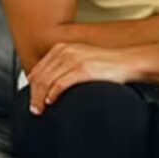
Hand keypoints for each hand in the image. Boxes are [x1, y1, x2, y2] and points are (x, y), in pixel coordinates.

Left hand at [27, 42, 146, 114]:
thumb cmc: (107, 64)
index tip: (32, 97)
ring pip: (47, 81)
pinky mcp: (83, 70)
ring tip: (40, 109)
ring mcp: (74, 60)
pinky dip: (52, 94)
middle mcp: (66, 52)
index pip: (39, 68)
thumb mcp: (81, 58)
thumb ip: (65, 66)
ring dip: (40, 98)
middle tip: (34, 108)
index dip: (31, 85)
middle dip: (33, 94)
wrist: (127, 61)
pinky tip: (51, 101)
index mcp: (62, 48)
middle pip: (40, 76)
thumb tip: (50, 83)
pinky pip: (60, 84)